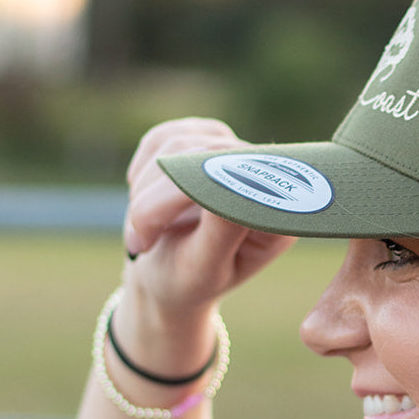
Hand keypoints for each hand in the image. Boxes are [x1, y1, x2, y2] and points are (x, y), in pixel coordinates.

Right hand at [122, 118, 296, 314]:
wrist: (165, 274)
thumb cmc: (188, 281)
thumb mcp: (204, 269)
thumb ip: (221, 230)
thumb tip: (227, 178)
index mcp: (279, 214)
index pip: (240, 181)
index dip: (186, 197)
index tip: (148, 236)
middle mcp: (263, 175)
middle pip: (204, 156)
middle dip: (158, 201)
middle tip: (139, 241)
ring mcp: (232, 151)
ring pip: (176, 145)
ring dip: (145, 191)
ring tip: (143, 230)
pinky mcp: (202, 137)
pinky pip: (160, 139)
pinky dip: (141, 173)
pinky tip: (146, 202)